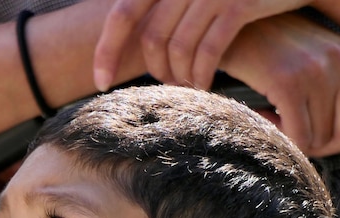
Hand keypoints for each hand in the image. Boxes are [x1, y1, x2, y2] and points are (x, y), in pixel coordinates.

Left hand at [93, 0, 309, 90]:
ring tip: (185, 88)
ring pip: (178, 47)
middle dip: (153, 70)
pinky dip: (201, 75)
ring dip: (178, 76)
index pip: (123, 13)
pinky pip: (209, 50)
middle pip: (150, 37)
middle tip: (164, 87)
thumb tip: (134, 45)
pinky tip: (203, 88)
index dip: (106, 50)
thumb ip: (167, 9)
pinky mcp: (239, 3)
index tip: (100, 82)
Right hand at [221, 14, 339, 189]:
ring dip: (293, 138)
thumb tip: (333, 138)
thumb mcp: (309, 61)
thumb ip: (330, 91)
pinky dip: (278, 137)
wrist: (226, 22)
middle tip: (294, 133)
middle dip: (323, 145)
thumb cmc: (263, 45)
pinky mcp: (290, 81)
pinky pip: (296, 138)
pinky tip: (261, 116)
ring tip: (271, 114)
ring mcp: (319, 70)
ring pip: (320, 140)